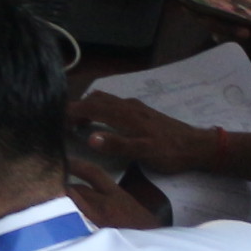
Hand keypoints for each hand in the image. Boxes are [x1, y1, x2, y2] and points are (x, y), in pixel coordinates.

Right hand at [75, 89, 216, 174]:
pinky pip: (114, 104)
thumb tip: (89, 138)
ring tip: (78, 122)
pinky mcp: (142, 111)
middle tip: (62, 122)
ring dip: (89, 107)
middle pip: (96, 99)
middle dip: (77, 107)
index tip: (54, 118)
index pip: (91, 106)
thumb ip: (116, 144)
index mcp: (125, 114)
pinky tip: (102, 122)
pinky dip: (101, 109)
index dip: (71, 111)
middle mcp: (128, 106)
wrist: (197, 146)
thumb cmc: (170, 152)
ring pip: (106, 100)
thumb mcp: (143, 152)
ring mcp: (135, 107)